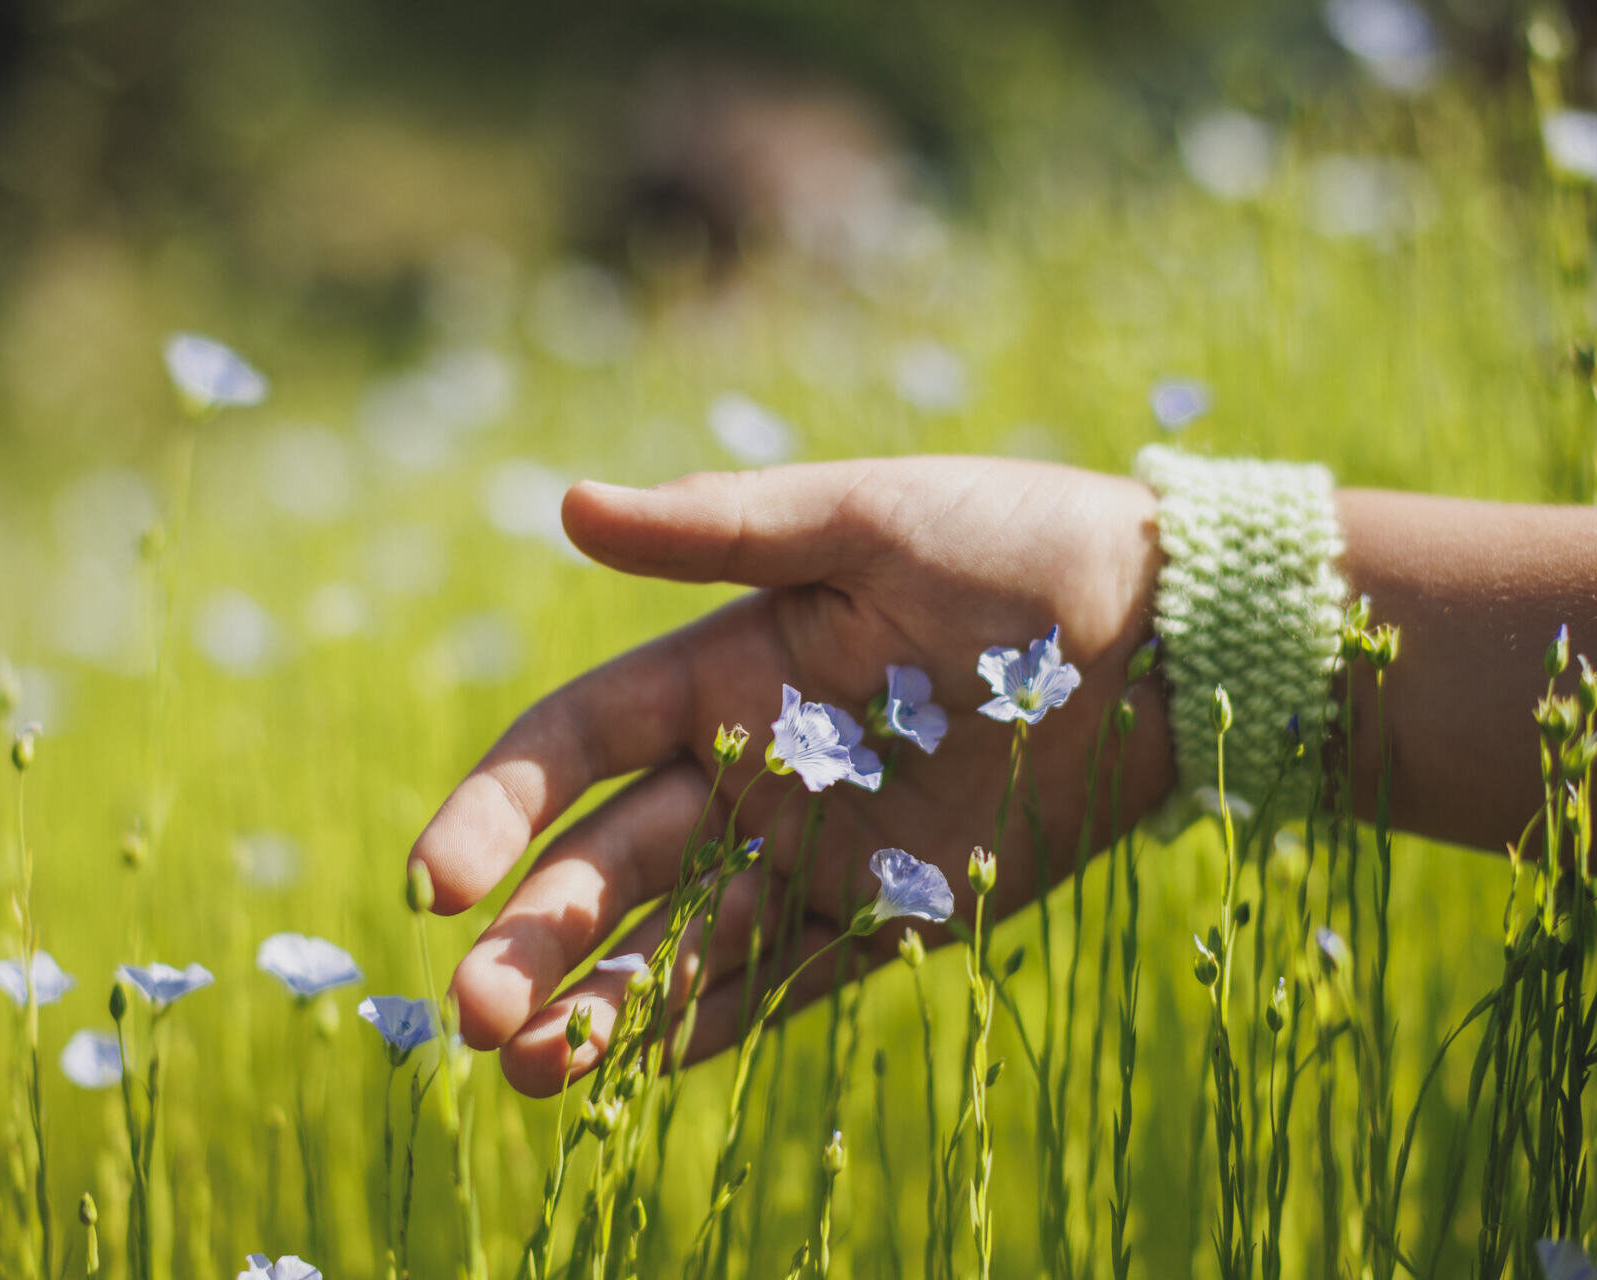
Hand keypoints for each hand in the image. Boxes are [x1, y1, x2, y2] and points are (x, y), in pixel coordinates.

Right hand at [408, 456, 1175, 1094]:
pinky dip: (707, 1025)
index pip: (574, 745)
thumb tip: (569, 505)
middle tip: (472, 1011)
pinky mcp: (887, 917)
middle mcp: (746, 772)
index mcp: (720, 673)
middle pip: (607, 863)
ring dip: (599, 1002)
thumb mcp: (862, 519)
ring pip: (678, 939)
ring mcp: (811, 851)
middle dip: (534, 935)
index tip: (435, 880)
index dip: (496, 808)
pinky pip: (782, 982)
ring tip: (527, 1070)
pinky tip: (635, 1070)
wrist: (1160, 634)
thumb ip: (723, 529)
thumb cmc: (1012, 548)